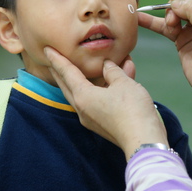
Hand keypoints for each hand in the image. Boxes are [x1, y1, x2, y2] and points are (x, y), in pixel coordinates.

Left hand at [44, 47, 167, 160]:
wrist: (144, 140)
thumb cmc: (132, 109)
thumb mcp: (123, 83)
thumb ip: (113, 71)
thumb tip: (107, 65)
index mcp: (83, 96)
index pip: (67, 73)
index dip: (58, 59)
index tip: (47, 50)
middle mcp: (83, 108)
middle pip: (68, 86)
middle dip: (62, 72)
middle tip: (54, 60)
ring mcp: (92, 118)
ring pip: (85, 93)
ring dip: (88, 78)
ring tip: (91, 65)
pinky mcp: (103, 124)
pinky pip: (98, 101)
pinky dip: (103, 89)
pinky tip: (117, 78)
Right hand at [138, 0, 191, 141]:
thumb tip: (176, 2)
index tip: (182, 0)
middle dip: (178, 5)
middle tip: (175, 18)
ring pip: (175, 10)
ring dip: (169, 16)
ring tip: (171, 27)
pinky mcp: (182, 36)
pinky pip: (165, 25)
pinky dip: (153, 22)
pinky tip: (140, 18)